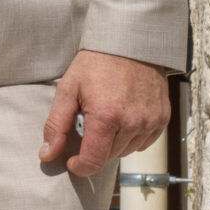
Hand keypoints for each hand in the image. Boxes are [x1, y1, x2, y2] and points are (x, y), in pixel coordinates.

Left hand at [39, 51, 169, 177]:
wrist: (130, 42)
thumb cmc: (97, 63)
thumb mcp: (68, 89)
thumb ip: (56, 125)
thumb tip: (47, 154)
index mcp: (106, 117)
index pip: (93, 161)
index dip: (79, 166)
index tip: (72, 161)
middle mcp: (132, 123)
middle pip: (108, 157)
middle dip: (94, 150)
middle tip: (88, 126)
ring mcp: (150, 121)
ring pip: (126, 151)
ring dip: (113, 144)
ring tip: (106, 119)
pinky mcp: (162, 118)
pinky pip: (143, 142)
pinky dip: (131, 137)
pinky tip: (123, 119)